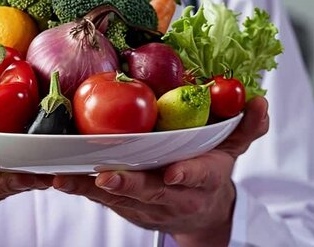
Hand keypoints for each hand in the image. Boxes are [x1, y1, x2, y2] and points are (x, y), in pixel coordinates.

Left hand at [52, 97, 268, 246]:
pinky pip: (97, 195)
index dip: (187, 175)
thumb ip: (246, 127)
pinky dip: (76, 187)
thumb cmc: (209, 171)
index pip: (198, 176)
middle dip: (129, 185)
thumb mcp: (233, 149)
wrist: (197, 211)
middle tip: (107, 176)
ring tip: (64, 178)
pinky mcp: (120, 202)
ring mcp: (143, 202)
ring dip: (90, 188)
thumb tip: (260, 102)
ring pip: (116, 196)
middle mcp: (171, 194)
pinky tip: (53, 176)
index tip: (175, 174)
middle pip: (149, 191)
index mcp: (201, 177)